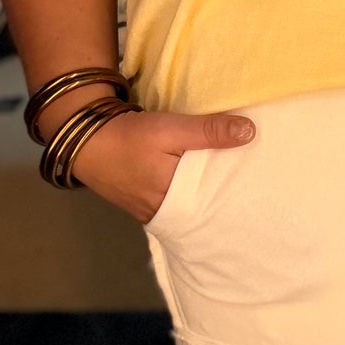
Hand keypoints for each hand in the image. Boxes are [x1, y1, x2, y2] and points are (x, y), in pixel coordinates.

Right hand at [66, 102, 253, 221]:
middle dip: (223, 201)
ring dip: (206, 197)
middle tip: (251, 189)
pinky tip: (202, 185)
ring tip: (233, 186)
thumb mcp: (170, 129)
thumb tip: (250, 132)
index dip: (235, 194)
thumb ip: (208, 131)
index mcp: (174, 202)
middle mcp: (164, 215)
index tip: (258, 185)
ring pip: (189, 208)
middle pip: (203, 210)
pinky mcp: (144, 206)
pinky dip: (188, 196)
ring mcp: (152, 214)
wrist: (86, 140)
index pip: (215, 203)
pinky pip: (174, 205)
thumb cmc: (129, 137)